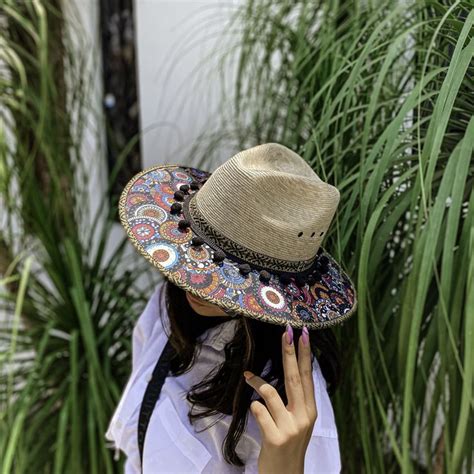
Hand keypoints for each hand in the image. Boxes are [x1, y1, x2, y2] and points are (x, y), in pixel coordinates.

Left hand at [243, 324, 316, 473]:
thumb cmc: (288, 443)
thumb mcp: (299, 420)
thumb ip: (297, 398)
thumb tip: (291, 368)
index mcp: (310, 409)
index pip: (309, 376)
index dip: (306, 354)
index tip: (304, 333)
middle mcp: (304, 416)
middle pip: (295, 378)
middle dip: (289, 353)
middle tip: (286, 332)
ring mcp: (290, 427)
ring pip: (270, 392)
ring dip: (256, 380)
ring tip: (248, 376)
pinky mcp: (275, 437)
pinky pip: (258, 410)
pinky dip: (253, 406)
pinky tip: (254, 409)